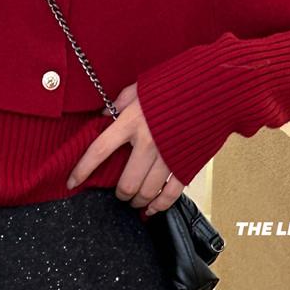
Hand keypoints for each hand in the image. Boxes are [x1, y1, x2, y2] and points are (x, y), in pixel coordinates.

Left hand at [66, 82, 183, 215]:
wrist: (217, 85)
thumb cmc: (179, 81)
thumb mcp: (142, 86)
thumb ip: (121, 102)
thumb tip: (104, 116)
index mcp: (132, 121)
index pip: (99, 151)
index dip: (82, 170)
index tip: (72, 182)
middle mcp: (148, 142)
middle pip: (125, 183)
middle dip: (120, 193)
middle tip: (120, 193)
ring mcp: (168, 157)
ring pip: (146, 193)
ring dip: (137, 201)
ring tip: (135, 200)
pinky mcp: (187, 165)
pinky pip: (170, 195)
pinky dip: (159, 206)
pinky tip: (152, 209)